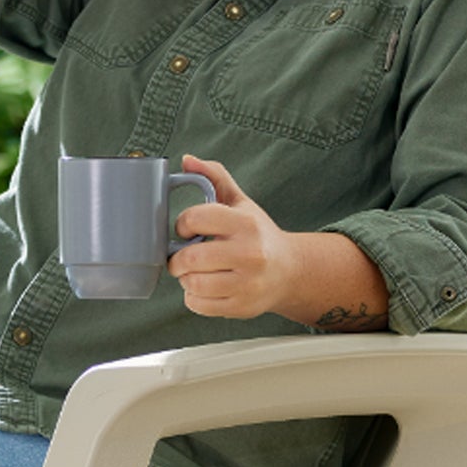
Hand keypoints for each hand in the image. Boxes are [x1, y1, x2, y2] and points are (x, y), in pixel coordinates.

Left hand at [167, 154, 299, 319]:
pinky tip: (204, 287)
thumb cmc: (258, 234)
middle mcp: (250, 253)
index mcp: (246, 223)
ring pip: (193, 284)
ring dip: (185, 278)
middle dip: (177, 258)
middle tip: (180, 257)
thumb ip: (215, 178)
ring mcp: (247, 282)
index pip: (196, 218)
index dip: (182, 224)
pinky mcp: (242, 306)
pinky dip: (193, 298)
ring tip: (194, 272)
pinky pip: (199, 305)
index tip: (185, 230)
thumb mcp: (240, 203)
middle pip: (191, 257)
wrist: (290, 271)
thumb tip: (187, 159)